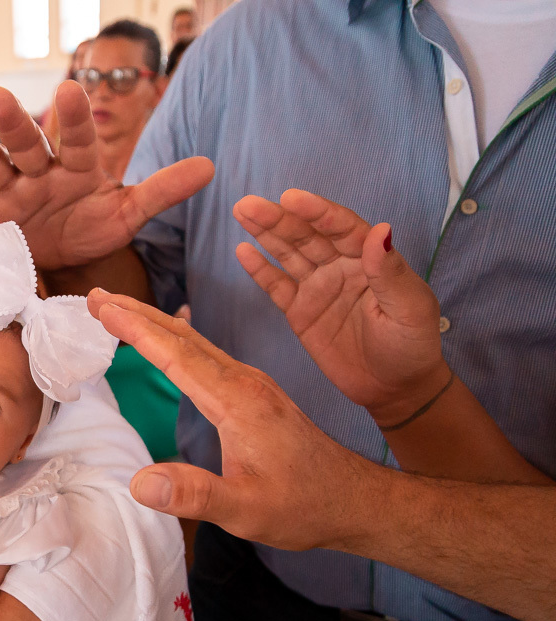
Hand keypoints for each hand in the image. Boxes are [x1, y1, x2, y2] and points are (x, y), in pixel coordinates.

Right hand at [0, 82, 213, 268]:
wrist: (61, 260)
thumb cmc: (92, 229)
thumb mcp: (127, 214)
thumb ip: (161, 190)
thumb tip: (209, 167)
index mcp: (78, 166)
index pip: (78, 139)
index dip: (74, 118)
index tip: (70, 90)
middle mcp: (42, 170)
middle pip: (28, 142)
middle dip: (15, 122)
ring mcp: (14, 188)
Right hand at [87, 289, 381, 550]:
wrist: (357, 500)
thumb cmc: (304, 506)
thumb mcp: (246, 510)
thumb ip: (194, 495)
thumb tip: (139, 483)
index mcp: (238, 401)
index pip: (176, 354)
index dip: (136, 329)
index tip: (102, 305)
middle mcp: (245, 381)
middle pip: (182, 336)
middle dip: (137, 312)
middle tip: (97, 296)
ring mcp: (251, 383)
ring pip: (194, 341)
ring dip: (154, 322)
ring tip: (119, 310)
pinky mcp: (255, 392)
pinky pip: (206, 354)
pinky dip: (174, 340)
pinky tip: (166, 340)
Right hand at [232, 190, 449, 425]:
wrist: (394, 388)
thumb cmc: (412, 345)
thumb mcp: (410, 309)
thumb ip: (389, 272)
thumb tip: (380, 230)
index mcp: (369, 259)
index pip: (341, 227)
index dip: (316, 212)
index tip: (290, 198)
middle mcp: (341, 266)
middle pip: (307, 236)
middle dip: (279, 219)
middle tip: (249, 204)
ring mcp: (318, 287)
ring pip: (288, 254)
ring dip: (265, 233)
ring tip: (242, 212)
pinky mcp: (300, 312)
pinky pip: (276, 286)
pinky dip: (260, 269)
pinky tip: (243, 251)